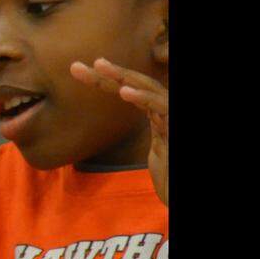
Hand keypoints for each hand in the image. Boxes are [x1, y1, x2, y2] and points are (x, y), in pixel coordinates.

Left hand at [70, 58, 167, 205]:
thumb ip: (136, 141)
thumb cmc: (169, 176)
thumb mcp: (152, 155)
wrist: (182, 192)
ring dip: (123, 75)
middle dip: (107, 72)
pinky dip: (143, 97)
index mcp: (156, 114)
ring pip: (147, 87)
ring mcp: (170, 116)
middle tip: (77, 66)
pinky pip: (160, 107)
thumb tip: (107, 136)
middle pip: (135, 84)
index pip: (128, 90)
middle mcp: (164, 110)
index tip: (81, 71)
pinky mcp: (173, 126)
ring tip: (100, 66)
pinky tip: (125, 91)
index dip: (105, 80)